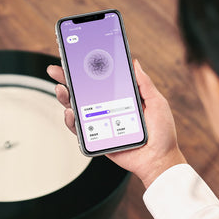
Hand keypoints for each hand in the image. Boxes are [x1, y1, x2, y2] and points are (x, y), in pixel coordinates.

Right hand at [47, 60, 185, 187]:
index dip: (87, 69)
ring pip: (77, 107)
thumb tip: (135, 63)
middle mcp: (108, 107)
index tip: (75, 58)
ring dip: (65, 97)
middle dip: (67, 79)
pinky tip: (70, 113)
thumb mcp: (157, 103)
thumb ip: (145, 84)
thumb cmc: (162, 134)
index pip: (100, 79)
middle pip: (83, 91)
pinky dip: (71, 121)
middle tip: (57, 70)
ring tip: (62, 90)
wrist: (158, 160)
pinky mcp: (96, 136)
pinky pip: (79, 129)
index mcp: (121, 96)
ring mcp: (100, 121)